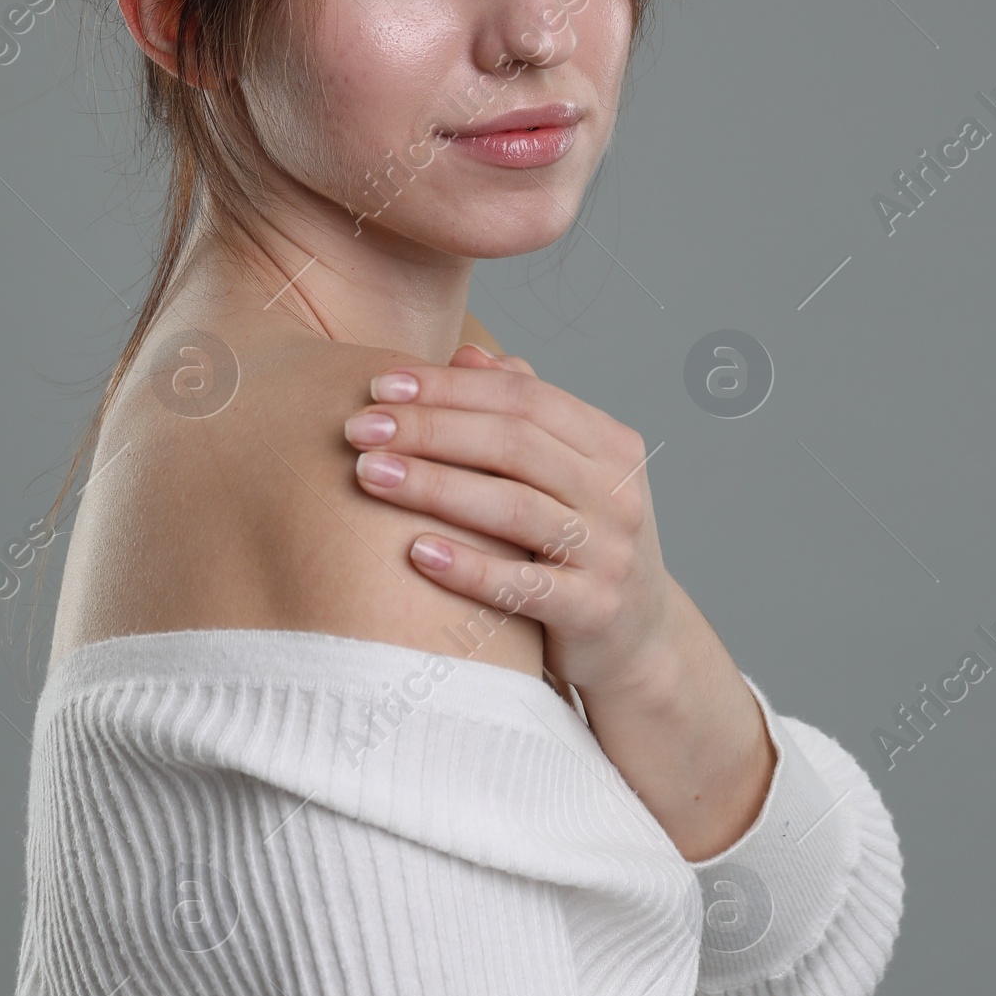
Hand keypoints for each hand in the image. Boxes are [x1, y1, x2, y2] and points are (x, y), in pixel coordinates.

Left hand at [343, 342, 677, 705]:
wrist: (638, 641)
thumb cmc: (580, 542)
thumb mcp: (567, 472)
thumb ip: (524, 411)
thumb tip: (466, 354)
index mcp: (611, 444)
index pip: (524, 396)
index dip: (449, 387)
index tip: (380, 384)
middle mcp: (618, 493)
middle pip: (515, 444)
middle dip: (429, 429)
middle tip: (358, 428)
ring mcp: (611, 554)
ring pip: (515, 507)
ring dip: (434, 486)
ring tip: (367, 475)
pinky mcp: (594, 612)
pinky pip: (523, 587)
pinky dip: (468, 568)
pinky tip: (415, 552)